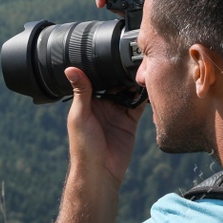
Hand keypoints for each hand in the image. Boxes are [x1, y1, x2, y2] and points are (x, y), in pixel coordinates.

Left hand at [64, 66, 145, 187]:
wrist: (100, 171)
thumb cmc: (83, 146)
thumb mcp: (80, 115)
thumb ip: (81, 91)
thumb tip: (70, 68)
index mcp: (88, 101)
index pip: (98, 78)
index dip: (105, 67)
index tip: (113, 51)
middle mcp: (103, 105)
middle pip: (116, 83)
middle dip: (124, 72)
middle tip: (135, 56)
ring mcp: (117, 112)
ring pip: (129, 92)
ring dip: (136, 82)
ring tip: (146, 67)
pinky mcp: (130, 121)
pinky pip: (139, 105)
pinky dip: (146, 96)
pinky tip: (152, 85)